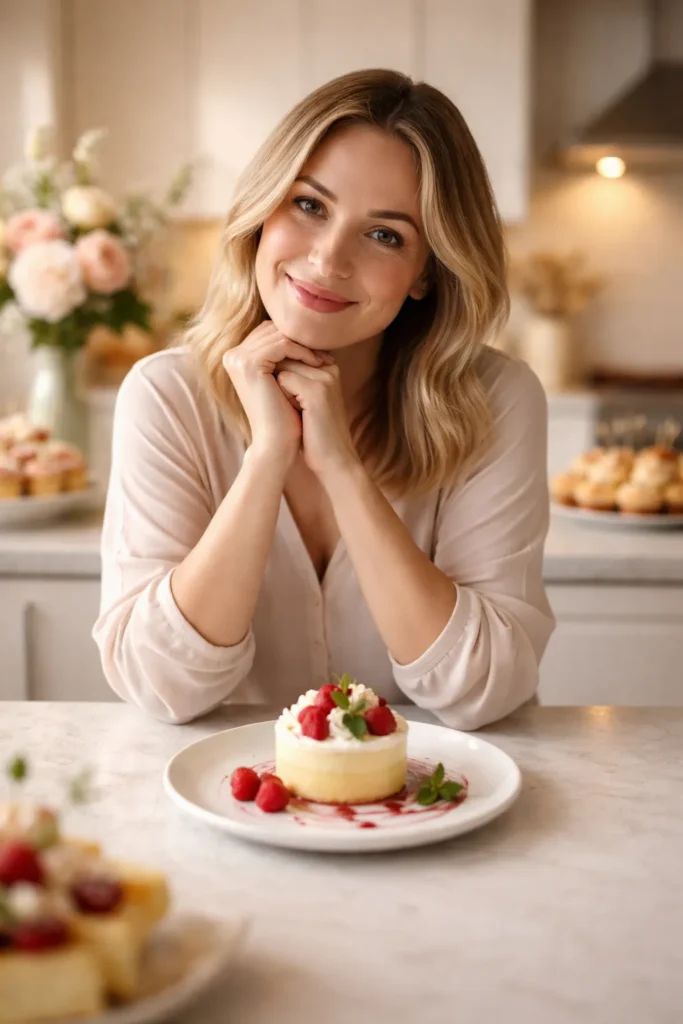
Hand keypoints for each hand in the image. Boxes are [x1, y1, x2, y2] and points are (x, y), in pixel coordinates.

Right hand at [222, 321, 331, 468]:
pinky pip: (283, 345)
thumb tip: (302, 331)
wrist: (275, 442)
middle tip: (325, 353)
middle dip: (300, 341)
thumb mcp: (280, 380)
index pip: (268, 334)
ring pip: (279, 336)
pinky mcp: (249, 363)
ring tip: (324, 360)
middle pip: (272, 331)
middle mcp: (232, 355)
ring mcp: (238, 358)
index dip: (294, 340)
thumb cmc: (282, 414)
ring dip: (305, 347)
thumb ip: (281, 356)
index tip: (319, 352)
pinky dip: (303, 352)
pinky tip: (318, 364)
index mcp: (236, 358)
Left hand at [275, 359, 360, 480]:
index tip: (295, 404)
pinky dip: (283, 397)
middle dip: (280, 384)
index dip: (282, 381)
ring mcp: (325, 377)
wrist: (334, 460)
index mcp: (328, 367)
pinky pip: (283, 380)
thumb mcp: (304, 399)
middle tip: (299, 410)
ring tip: (301, 412)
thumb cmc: (315, 433)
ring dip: (281, 391)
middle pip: (285, 359)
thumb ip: (292, 378)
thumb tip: (263, 363)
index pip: (290, 355)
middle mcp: (329, 367)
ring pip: (282, 368)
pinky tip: (299, 415)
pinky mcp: (317, 391)